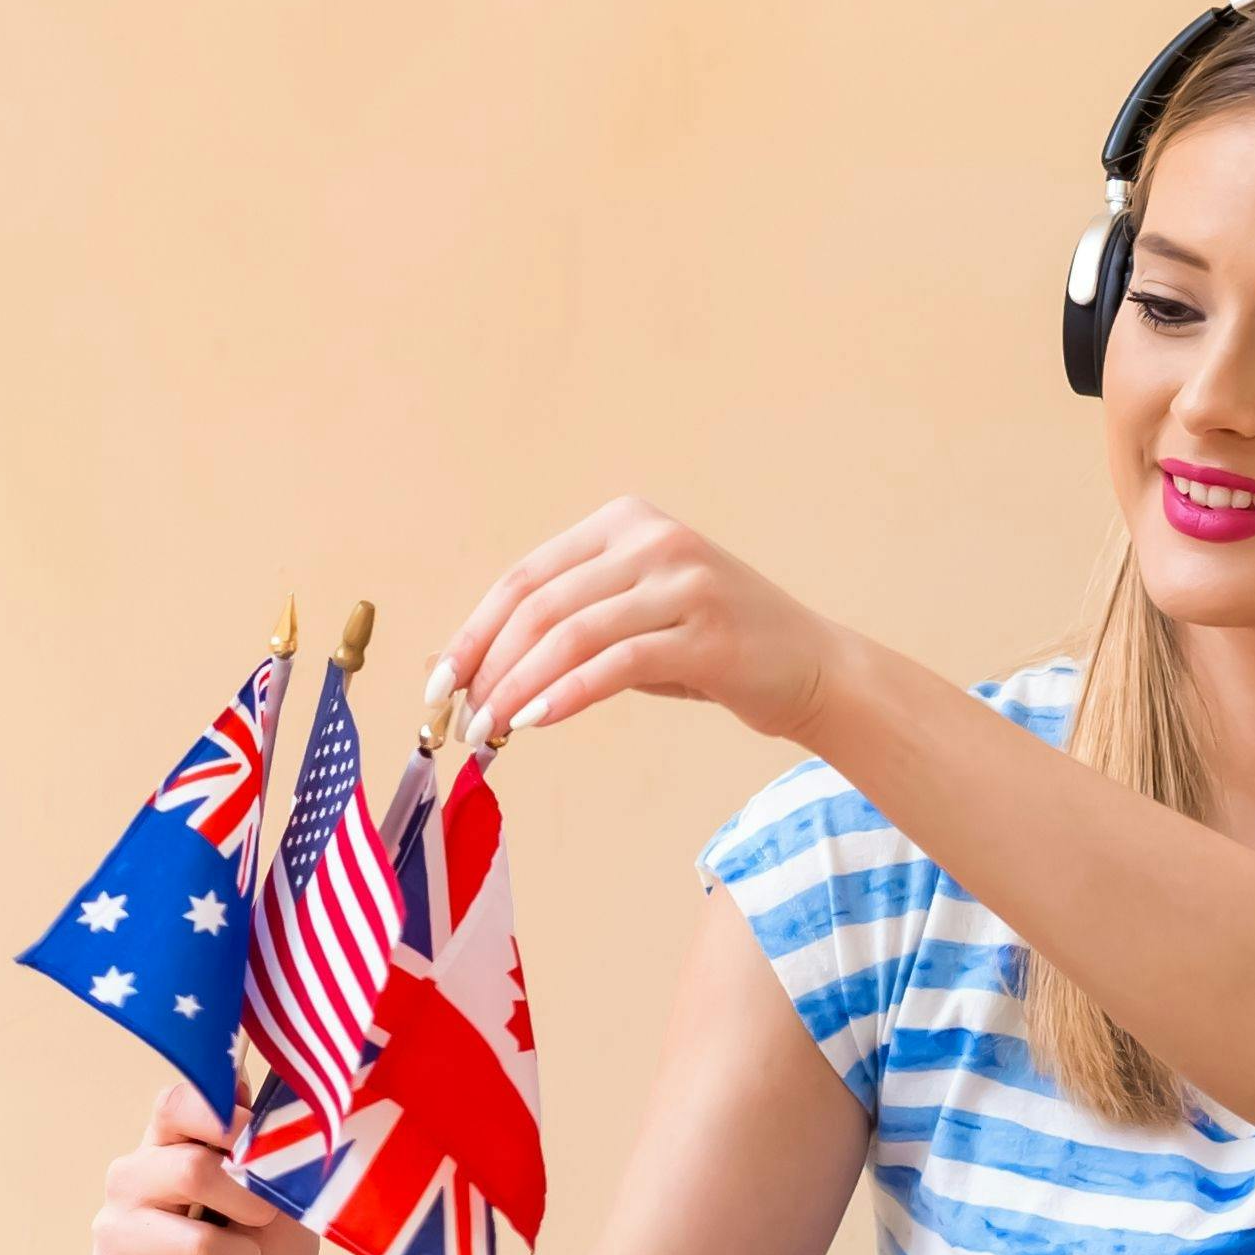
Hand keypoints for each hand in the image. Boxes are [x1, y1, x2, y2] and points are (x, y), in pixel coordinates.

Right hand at [89, 1077, 321, 1254]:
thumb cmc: (273, 1237)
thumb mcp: (286, 1182)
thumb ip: (264, 1133)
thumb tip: (242, 1080)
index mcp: (169, 1138)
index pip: (177, 1105)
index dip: (224, 1122)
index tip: (257, 1145)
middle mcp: (131, 1176)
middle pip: (191, 1171)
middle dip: (250, 1202)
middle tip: (264, 1218)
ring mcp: (113, 1230)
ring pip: (197, 1246)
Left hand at [437, 496, 846, 747]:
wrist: (814, 668)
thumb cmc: (712, 649)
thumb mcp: (634, 621)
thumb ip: (567, 629)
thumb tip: (474, 669)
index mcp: (626, 523)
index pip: (526, 577)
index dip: (474, 632)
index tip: (440, 682)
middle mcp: (654, 539)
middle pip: (541, 604)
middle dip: (490, 667)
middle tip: (463, 720)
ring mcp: (685, 581)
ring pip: (571, 634)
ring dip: (518, 687)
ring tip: (491, 730)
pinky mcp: (708, 631)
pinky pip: (616, 664)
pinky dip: (567, 695)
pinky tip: (536, 723)